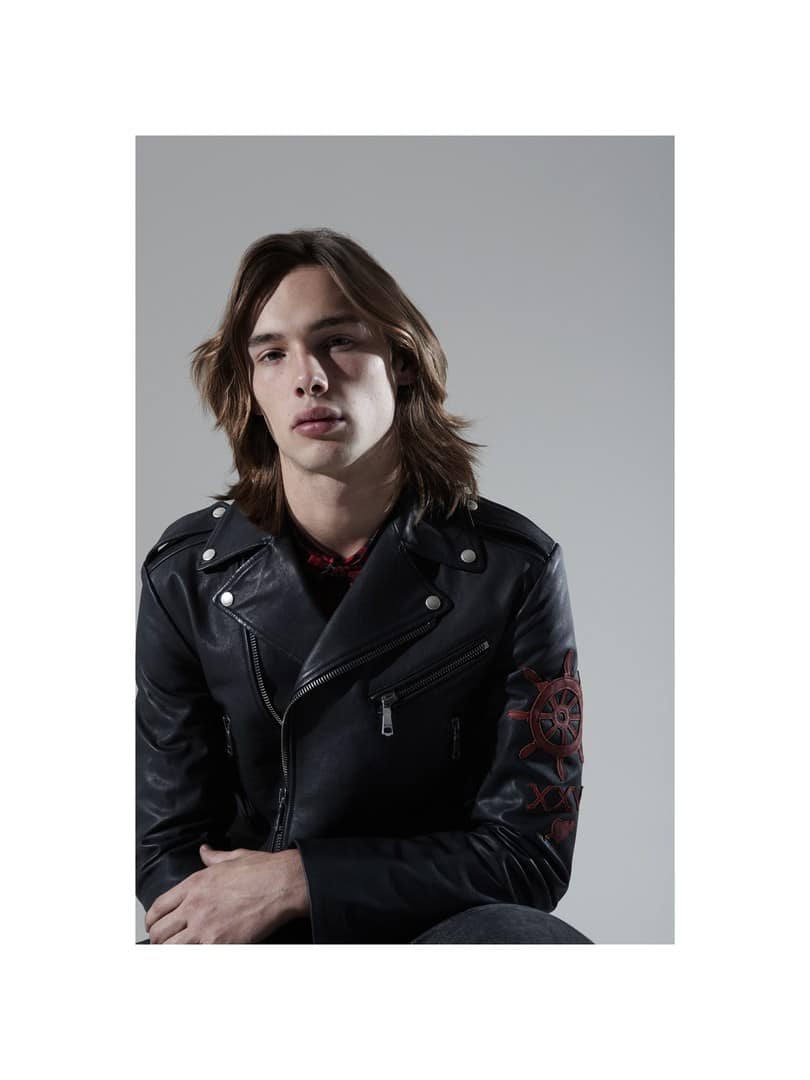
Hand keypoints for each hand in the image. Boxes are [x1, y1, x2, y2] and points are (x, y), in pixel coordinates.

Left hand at [145, 845, 310, 943]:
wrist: (283, 883)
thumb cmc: (262, 870)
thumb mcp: (233, 857)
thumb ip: (213, 856)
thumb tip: (205, 851)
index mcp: (195, 884)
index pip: (158, 908)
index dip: (152, 922)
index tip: (155, 927)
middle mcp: (194, 906)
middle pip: (159, 932)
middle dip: (160, 941)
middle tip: (166, 945)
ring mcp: (205, 927)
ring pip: (171, 948)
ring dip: (173, 952)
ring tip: (181, 952)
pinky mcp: (219, 943)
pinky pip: (194, 957)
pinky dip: (194, 957)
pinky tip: (200, 953)